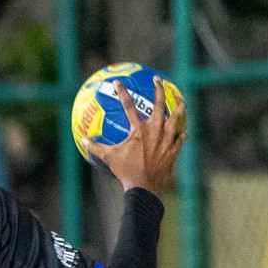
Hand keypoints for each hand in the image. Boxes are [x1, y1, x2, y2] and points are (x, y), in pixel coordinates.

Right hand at [89, 77, 184, 194]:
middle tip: (157, 79)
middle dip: (158, 89)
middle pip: (159, 104)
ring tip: (180, 99)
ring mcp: (166, 139)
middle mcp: (155, 131)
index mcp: (139, 130)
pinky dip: (181, 132)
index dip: (122, 92)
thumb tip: (83, 140)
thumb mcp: (109, 158)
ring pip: (176, 118)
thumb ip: (96, 147)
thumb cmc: (126, 171)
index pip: (128, 106)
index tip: (118, 82)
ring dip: (179, 106)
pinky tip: (184, 130)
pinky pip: (180, 137)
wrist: (145, 187)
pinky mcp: (173, 150)